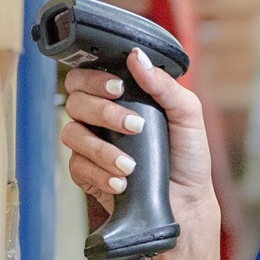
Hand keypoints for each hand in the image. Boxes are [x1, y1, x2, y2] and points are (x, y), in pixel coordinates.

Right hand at [58, 47, 216, 243]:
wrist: (188, 202)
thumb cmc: (188, 157)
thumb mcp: (187, 115)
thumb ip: (164, 85)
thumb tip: (137, 56)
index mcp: (121, 100)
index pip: (88, 78)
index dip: (94, 78)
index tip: (118, 88)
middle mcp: (101, 119)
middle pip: (75, 102)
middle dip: (103, 112)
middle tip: (134, 125)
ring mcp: (92, 146)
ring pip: (72, 134)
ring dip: (101, 149)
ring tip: (130, 165)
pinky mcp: (87, 173)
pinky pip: (77, 166)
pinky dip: (101, 174)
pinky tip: (122, 182)